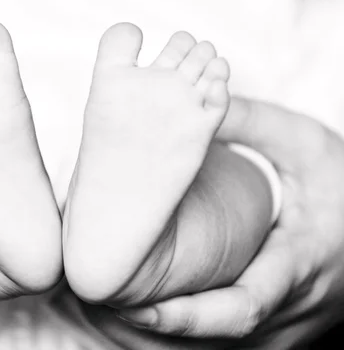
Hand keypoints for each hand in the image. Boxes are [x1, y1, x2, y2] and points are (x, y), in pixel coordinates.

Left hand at [118, 97, 343, 347]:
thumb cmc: (340, 177)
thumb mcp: (300, 141)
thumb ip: (248, 122)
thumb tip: (187, 103)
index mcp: (300, 261)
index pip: (242, 306)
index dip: (187, 316)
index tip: (136, 307)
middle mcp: (296, 304)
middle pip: (221, 336)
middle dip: (163, 330)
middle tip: (107, 308)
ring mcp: (292, 322)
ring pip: (225, 347)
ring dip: (172, 337)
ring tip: (118, 312)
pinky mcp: (284, 324)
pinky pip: (234, 343)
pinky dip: (193, 334)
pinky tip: (158, 315)